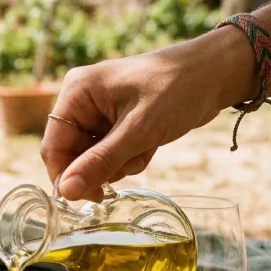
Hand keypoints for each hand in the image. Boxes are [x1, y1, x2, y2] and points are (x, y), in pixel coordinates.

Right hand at [40, 27, 254, 201]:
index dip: (66, 175)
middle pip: (73, 154)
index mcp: (76, 92)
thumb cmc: (177, 90)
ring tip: (146, 147)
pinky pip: (110, 153)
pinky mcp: (115, 120)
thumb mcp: (139, 131)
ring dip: (120, 163)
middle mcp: (81, 100)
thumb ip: (99, 162)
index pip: (53, 145)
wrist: (216, 73)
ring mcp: (98, 111)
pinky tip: (149, 145)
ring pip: (93, 158)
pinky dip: (129, 157)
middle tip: (132, 162)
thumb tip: (65, 192)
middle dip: (102, 166)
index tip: (89, 198)